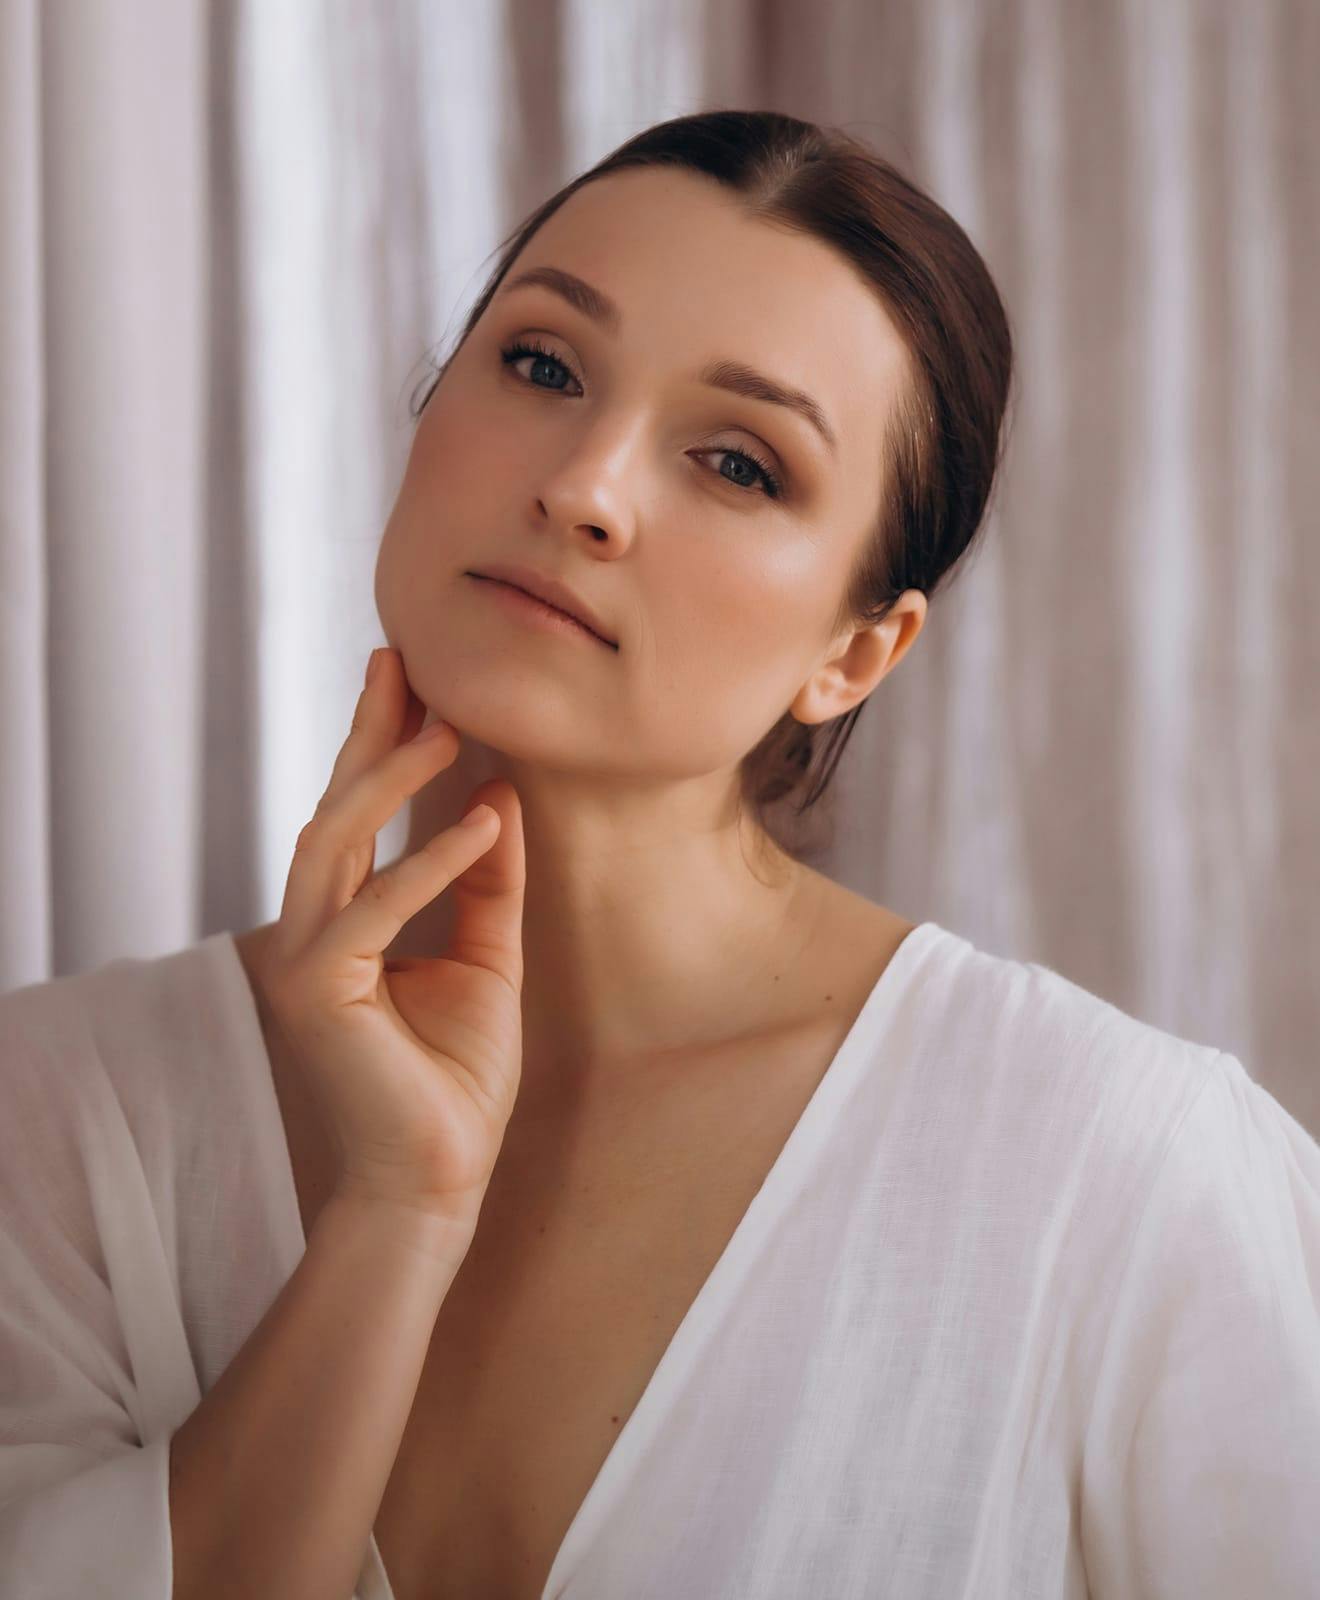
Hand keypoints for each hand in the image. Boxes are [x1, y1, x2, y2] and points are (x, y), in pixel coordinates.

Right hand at [255, 648, 525, 1239]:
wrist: (438, 1173)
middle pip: (333, 811)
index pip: (356, 815)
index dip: (380, 743)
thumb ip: (486, 882)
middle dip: (368, 734)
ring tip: (447, 728)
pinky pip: (371, 913)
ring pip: (331, 845)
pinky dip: (427, 864)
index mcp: (341, 922)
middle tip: (404, 662)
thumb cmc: (453, 1074)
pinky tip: (482, 821)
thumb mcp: (485, 957)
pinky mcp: (317, 994)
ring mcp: (304, 961)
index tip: (413, 676)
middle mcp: (310, 932)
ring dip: (388, 782)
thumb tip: (499, 795)